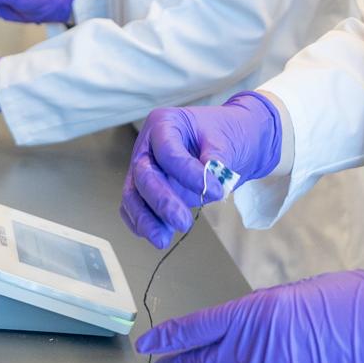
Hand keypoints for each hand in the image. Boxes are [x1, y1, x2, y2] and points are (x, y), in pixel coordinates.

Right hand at [120, 92, 280, 249]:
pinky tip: (156, 234)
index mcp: (164, 123)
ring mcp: (146, 167)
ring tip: (162, 239)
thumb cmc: (225, 133)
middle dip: (162, 202)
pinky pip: (135, 205)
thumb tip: (210, 181)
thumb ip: (216, 160)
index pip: (168, 152)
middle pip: (144, 175)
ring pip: (133, 194)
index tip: (216, 191)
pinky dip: (141, 222)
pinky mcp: (148, 187)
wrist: (230, 141)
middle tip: (183, 222)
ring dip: (146, 219)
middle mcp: (148, 145)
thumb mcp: (225, 140)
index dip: (189, 174)